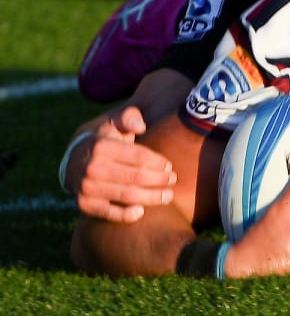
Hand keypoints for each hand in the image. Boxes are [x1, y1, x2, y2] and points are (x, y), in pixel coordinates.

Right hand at [67, 106, 176, 222]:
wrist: (74, 161)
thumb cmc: (105, 139)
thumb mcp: (114, 123)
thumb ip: (129, 118)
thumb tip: (140, 127)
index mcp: (102, 146)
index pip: (138, 157)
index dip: (157, 162)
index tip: (169, 166)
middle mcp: (92, 168)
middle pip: (136, 177)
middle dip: (159, 180)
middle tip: (173, 180)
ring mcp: (86, 187)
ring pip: (127, 195)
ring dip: (151, 197)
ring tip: (168, 196)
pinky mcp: (84, 204)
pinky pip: (108, 213)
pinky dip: (125, 215)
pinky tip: (141, 212)